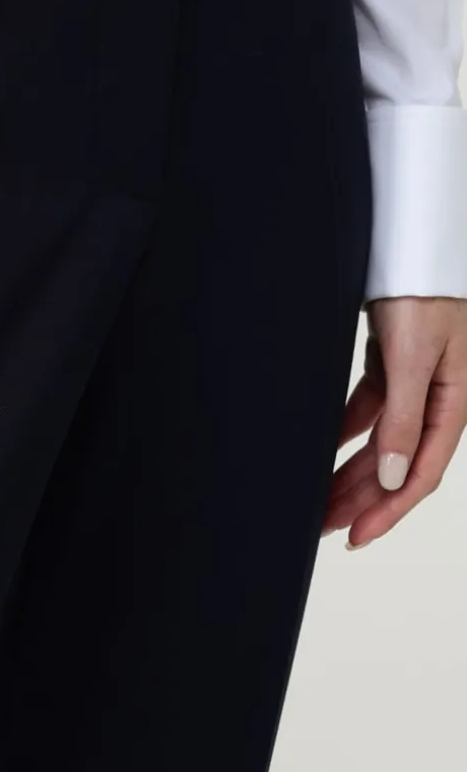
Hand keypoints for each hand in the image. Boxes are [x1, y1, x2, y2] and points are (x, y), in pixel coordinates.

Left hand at [323, 297, 466, 549]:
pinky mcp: (393, 358)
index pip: (420, 472)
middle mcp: (437, 394)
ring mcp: (414, 376)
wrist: (412, 236)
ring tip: (318, 497)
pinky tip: (325, 447)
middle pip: (397, 462)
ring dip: (351, 469)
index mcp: (453, 400)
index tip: (356, 535)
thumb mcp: (413, 355)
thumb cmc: (423, 288)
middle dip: (361, 498)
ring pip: (381, 438)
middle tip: (322, 526)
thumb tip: (391, 476)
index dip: (388, 509)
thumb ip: (403, 416)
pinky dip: (348, 429)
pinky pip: (370, 406)